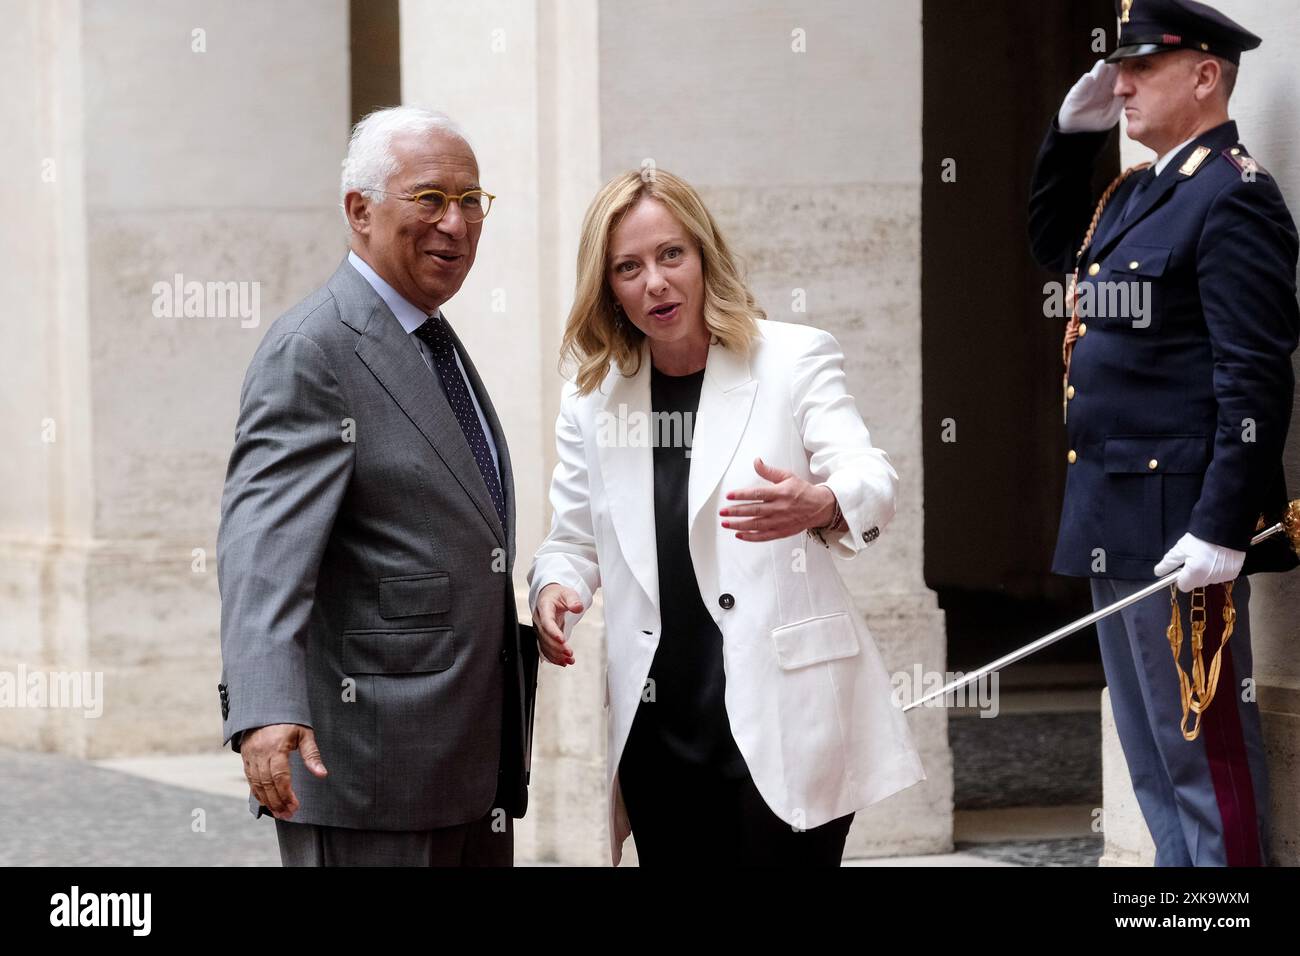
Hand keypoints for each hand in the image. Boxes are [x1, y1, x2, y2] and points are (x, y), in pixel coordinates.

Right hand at [240, 723, 327, 819]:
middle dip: (277, 802)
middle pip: (267, 784)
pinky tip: (266, 802)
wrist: (266, 707)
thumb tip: (322, 774)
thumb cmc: (289, 720)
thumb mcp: (304, 734)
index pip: (280, 776)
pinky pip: (250, 779)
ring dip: (267, 801)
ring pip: (256, 784)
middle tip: (287, 815)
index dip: (287, 794)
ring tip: (278, 812)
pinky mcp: (245, 756)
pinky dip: (257, 792)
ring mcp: (250, 755)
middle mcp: (260, 753)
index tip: (295, 806)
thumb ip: (312, 755)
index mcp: (276, 747)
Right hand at [533, 583, 579, 665]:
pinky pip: (546, 649)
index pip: (546, 622)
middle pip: (545, 637)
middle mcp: (539, 620)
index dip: (553, 632)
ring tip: (569, 660)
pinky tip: (563, 662)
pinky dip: (554, 657)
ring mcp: (541, 629)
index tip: (562, 640)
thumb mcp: (567, 593)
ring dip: (556, 655)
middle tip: (569, 653)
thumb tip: (578, 607)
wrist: (549, 596)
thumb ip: (573, 600)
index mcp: (544, 608)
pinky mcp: (544, 636)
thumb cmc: (558, 594)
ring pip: (545, 645)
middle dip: (556, 647)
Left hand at [721, 457, 838, 541]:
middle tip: (723, 512)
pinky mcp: (782, 532)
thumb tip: (756, 461)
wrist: (820, 507)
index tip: (729, 496)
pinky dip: (751, 536)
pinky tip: (739, 534)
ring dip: (739, 525)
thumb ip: (769, 471)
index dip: (741, 495)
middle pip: (754, 510)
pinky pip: (764, 536)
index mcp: (780, 493)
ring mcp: (780, 522)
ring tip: (726, 523)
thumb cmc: (802, 491)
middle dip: (736, 511)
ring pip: (756, 525)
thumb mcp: (787, 476)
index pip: (757, 494)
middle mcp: (779, 508)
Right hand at [1058, 59, 1123, 132]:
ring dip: (1099, 70)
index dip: (1124, 70)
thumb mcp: (1112, 114)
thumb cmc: (1097, 122)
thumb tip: (1129, 91)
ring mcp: (1088, 88)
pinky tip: (1089, 77)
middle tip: (1118, 60)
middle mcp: (1100, 85)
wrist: (1079, 132)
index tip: (1131, 64)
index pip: (1119, 76)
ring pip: (1095, 76)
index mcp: (1111, 89)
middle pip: (1108, 72)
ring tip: (1103, 64)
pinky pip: (1081, 87)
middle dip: (1113, 66)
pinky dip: (1085, 82)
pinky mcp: (1076, 94)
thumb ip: (1119, 102)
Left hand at [1154, 533, 1245, 591]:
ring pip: (1208, 579)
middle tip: (1195, 557)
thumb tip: (1158, 572)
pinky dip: (1218, 569)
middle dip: (1193, 573)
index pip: (1183, 586)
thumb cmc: (1202, 538)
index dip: (1180, 576)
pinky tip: (1218, 557)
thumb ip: (1168, 563)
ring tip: (1208, 555)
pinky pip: (1221, 575)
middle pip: (1196, 583)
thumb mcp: (1181, 548)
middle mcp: (1210, 578)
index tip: (1182, 567)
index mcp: (1195, 573)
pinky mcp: (1234, 573)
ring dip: (1206, 571)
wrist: (1226, 529)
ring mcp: (1223, 577)